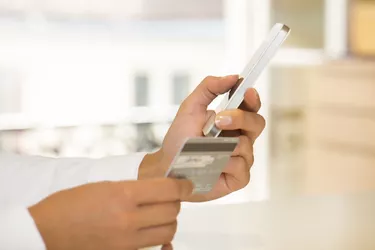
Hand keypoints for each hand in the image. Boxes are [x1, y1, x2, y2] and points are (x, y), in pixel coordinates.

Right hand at [28, 179, 192, 249]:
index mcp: (122, 194)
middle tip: (170, 197)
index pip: (168, 189)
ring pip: (168, 231)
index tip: (187, 184)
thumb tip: (161, 189)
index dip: (183, 185)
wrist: (46, 232)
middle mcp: (128, 219)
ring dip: (169, 221)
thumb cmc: (69, 205)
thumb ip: (134, 188)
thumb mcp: (105, 186)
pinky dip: (160, 241)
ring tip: (160, 214)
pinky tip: (155, 233)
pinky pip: (154, 248)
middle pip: (172, 211)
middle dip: (176, 202)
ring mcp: (126, 242)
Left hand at [140, 75, 264, 201]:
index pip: (251, 107)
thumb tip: (232, 77)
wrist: (168, 166)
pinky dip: (224, 163)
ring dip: (224, 144)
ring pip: (246, 146)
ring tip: (204, 148)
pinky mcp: (239, 177)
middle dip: (240, 118)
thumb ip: (209, 88)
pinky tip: (211, 165)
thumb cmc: (180, 139)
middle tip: (219, 120)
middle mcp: (241, 139)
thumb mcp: (190, 107)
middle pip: (257, 123)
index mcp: (233, 121)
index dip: (253, 99)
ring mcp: (242, 158)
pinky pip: (241, 166)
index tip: (247, 91)